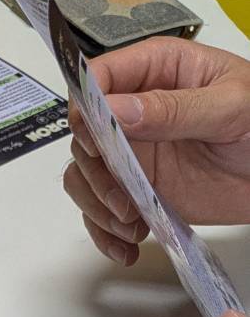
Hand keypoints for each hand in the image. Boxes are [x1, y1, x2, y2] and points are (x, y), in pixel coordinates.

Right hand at [63, 39, 249, 265]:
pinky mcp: (136, 190)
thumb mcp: (231, 107)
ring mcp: (133, 154)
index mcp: (160, 71)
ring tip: (131, 224)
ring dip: (98, 207)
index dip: (88, 108)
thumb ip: (174, 108)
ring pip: (84, 176)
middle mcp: (137, 111)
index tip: (97, 142)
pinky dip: (106, 233)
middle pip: (84, 135)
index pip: (100, 76)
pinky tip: (127, 245)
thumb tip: (118, 110)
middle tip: (122, 198)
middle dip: (96, 172)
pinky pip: (101, 211)